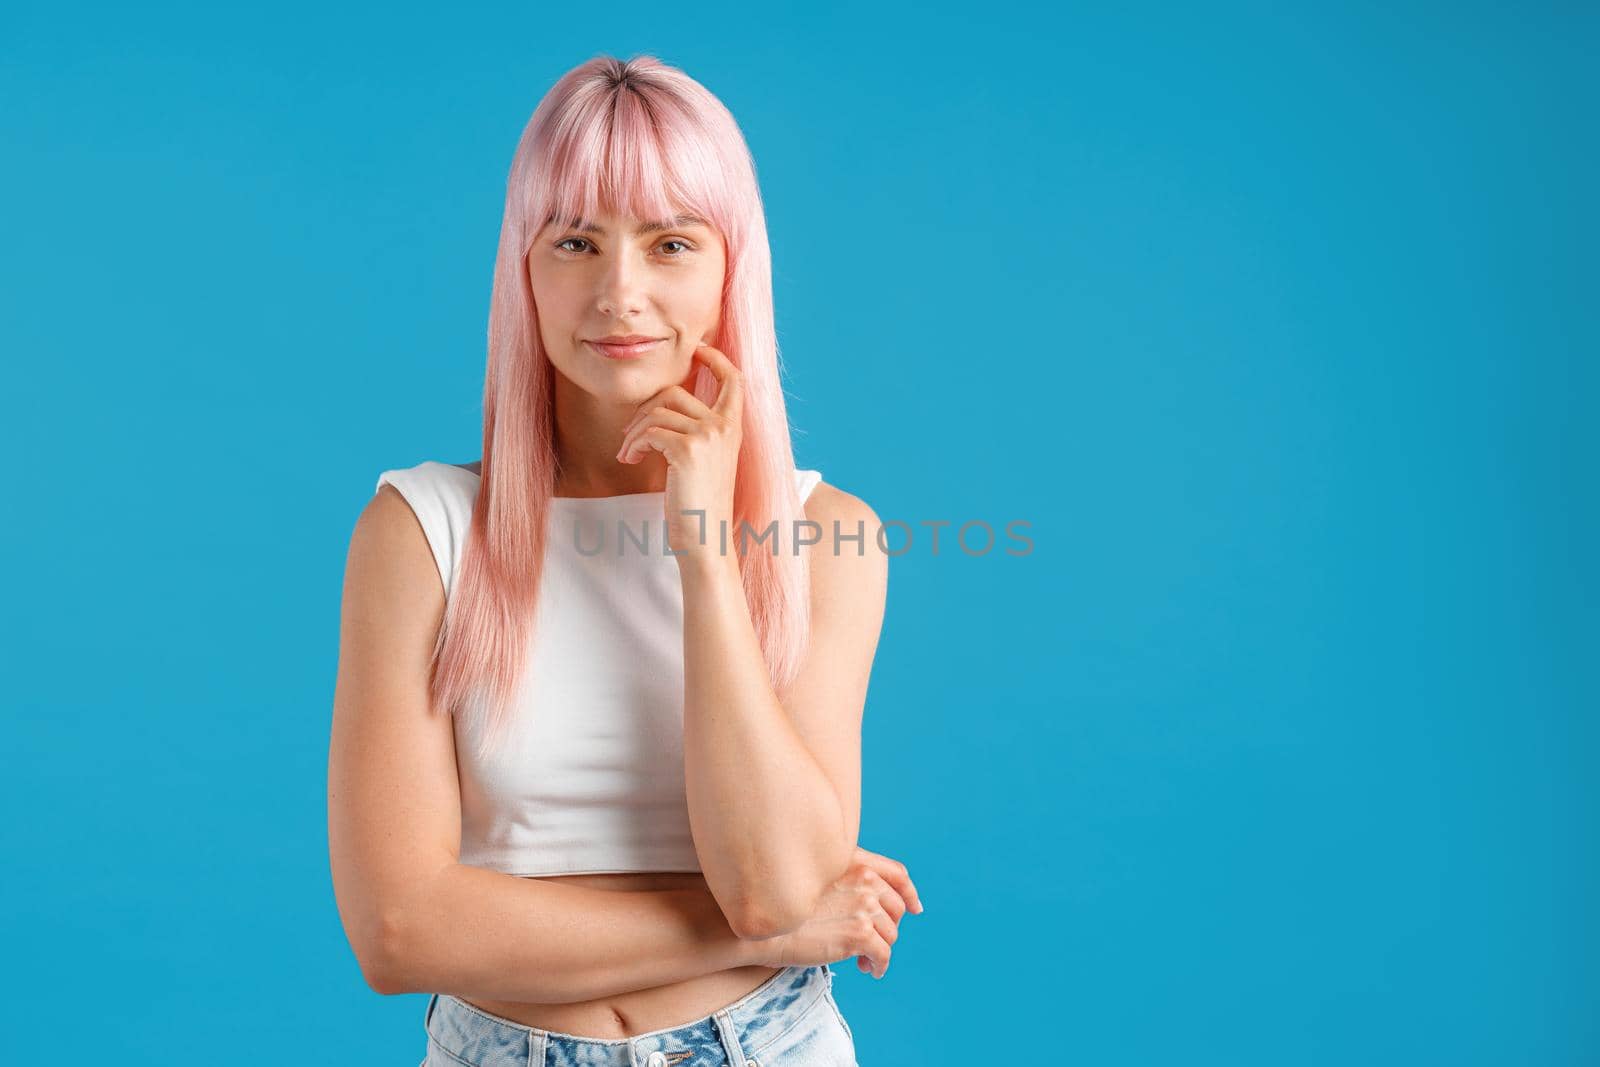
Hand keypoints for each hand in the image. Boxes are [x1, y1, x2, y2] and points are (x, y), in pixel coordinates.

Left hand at [615, 344, 742, 562]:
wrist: (707, 541)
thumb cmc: (701, 507)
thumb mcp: (707, 462)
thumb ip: (699, 432)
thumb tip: (665, 404)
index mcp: (733, 429)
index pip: (733, 379)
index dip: (716, 359)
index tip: (698, 350)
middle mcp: (725, 427)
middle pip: (675, 392)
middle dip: (646, 409)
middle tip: (632, 435)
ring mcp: (708, 436)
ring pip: (657, 410)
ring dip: (634, 430)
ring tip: (628, 452)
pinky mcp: (688, 450)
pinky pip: (649, 431)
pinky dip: (632, 444)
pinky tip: (629, 460)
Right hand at [748, 846, 923, 978]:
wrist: (761, 926)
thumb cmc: (780, 906)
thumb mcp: (814, 878)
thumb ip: (842, 879)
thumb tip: (864, 901)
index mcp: (853, 861)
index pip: (896, 873)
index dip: (910, 892)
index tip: (915, 907)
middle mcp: (863, 879)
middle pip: (896, 907)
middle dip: (888, 927)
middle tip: (870, 943)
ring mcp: (864, 905)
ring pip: (891, 934)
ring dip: (880, 949)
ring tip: (862, 959)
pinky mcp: (860, 933)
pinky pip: (883, 954)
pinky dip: (879, 965)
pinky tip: (866, 969)